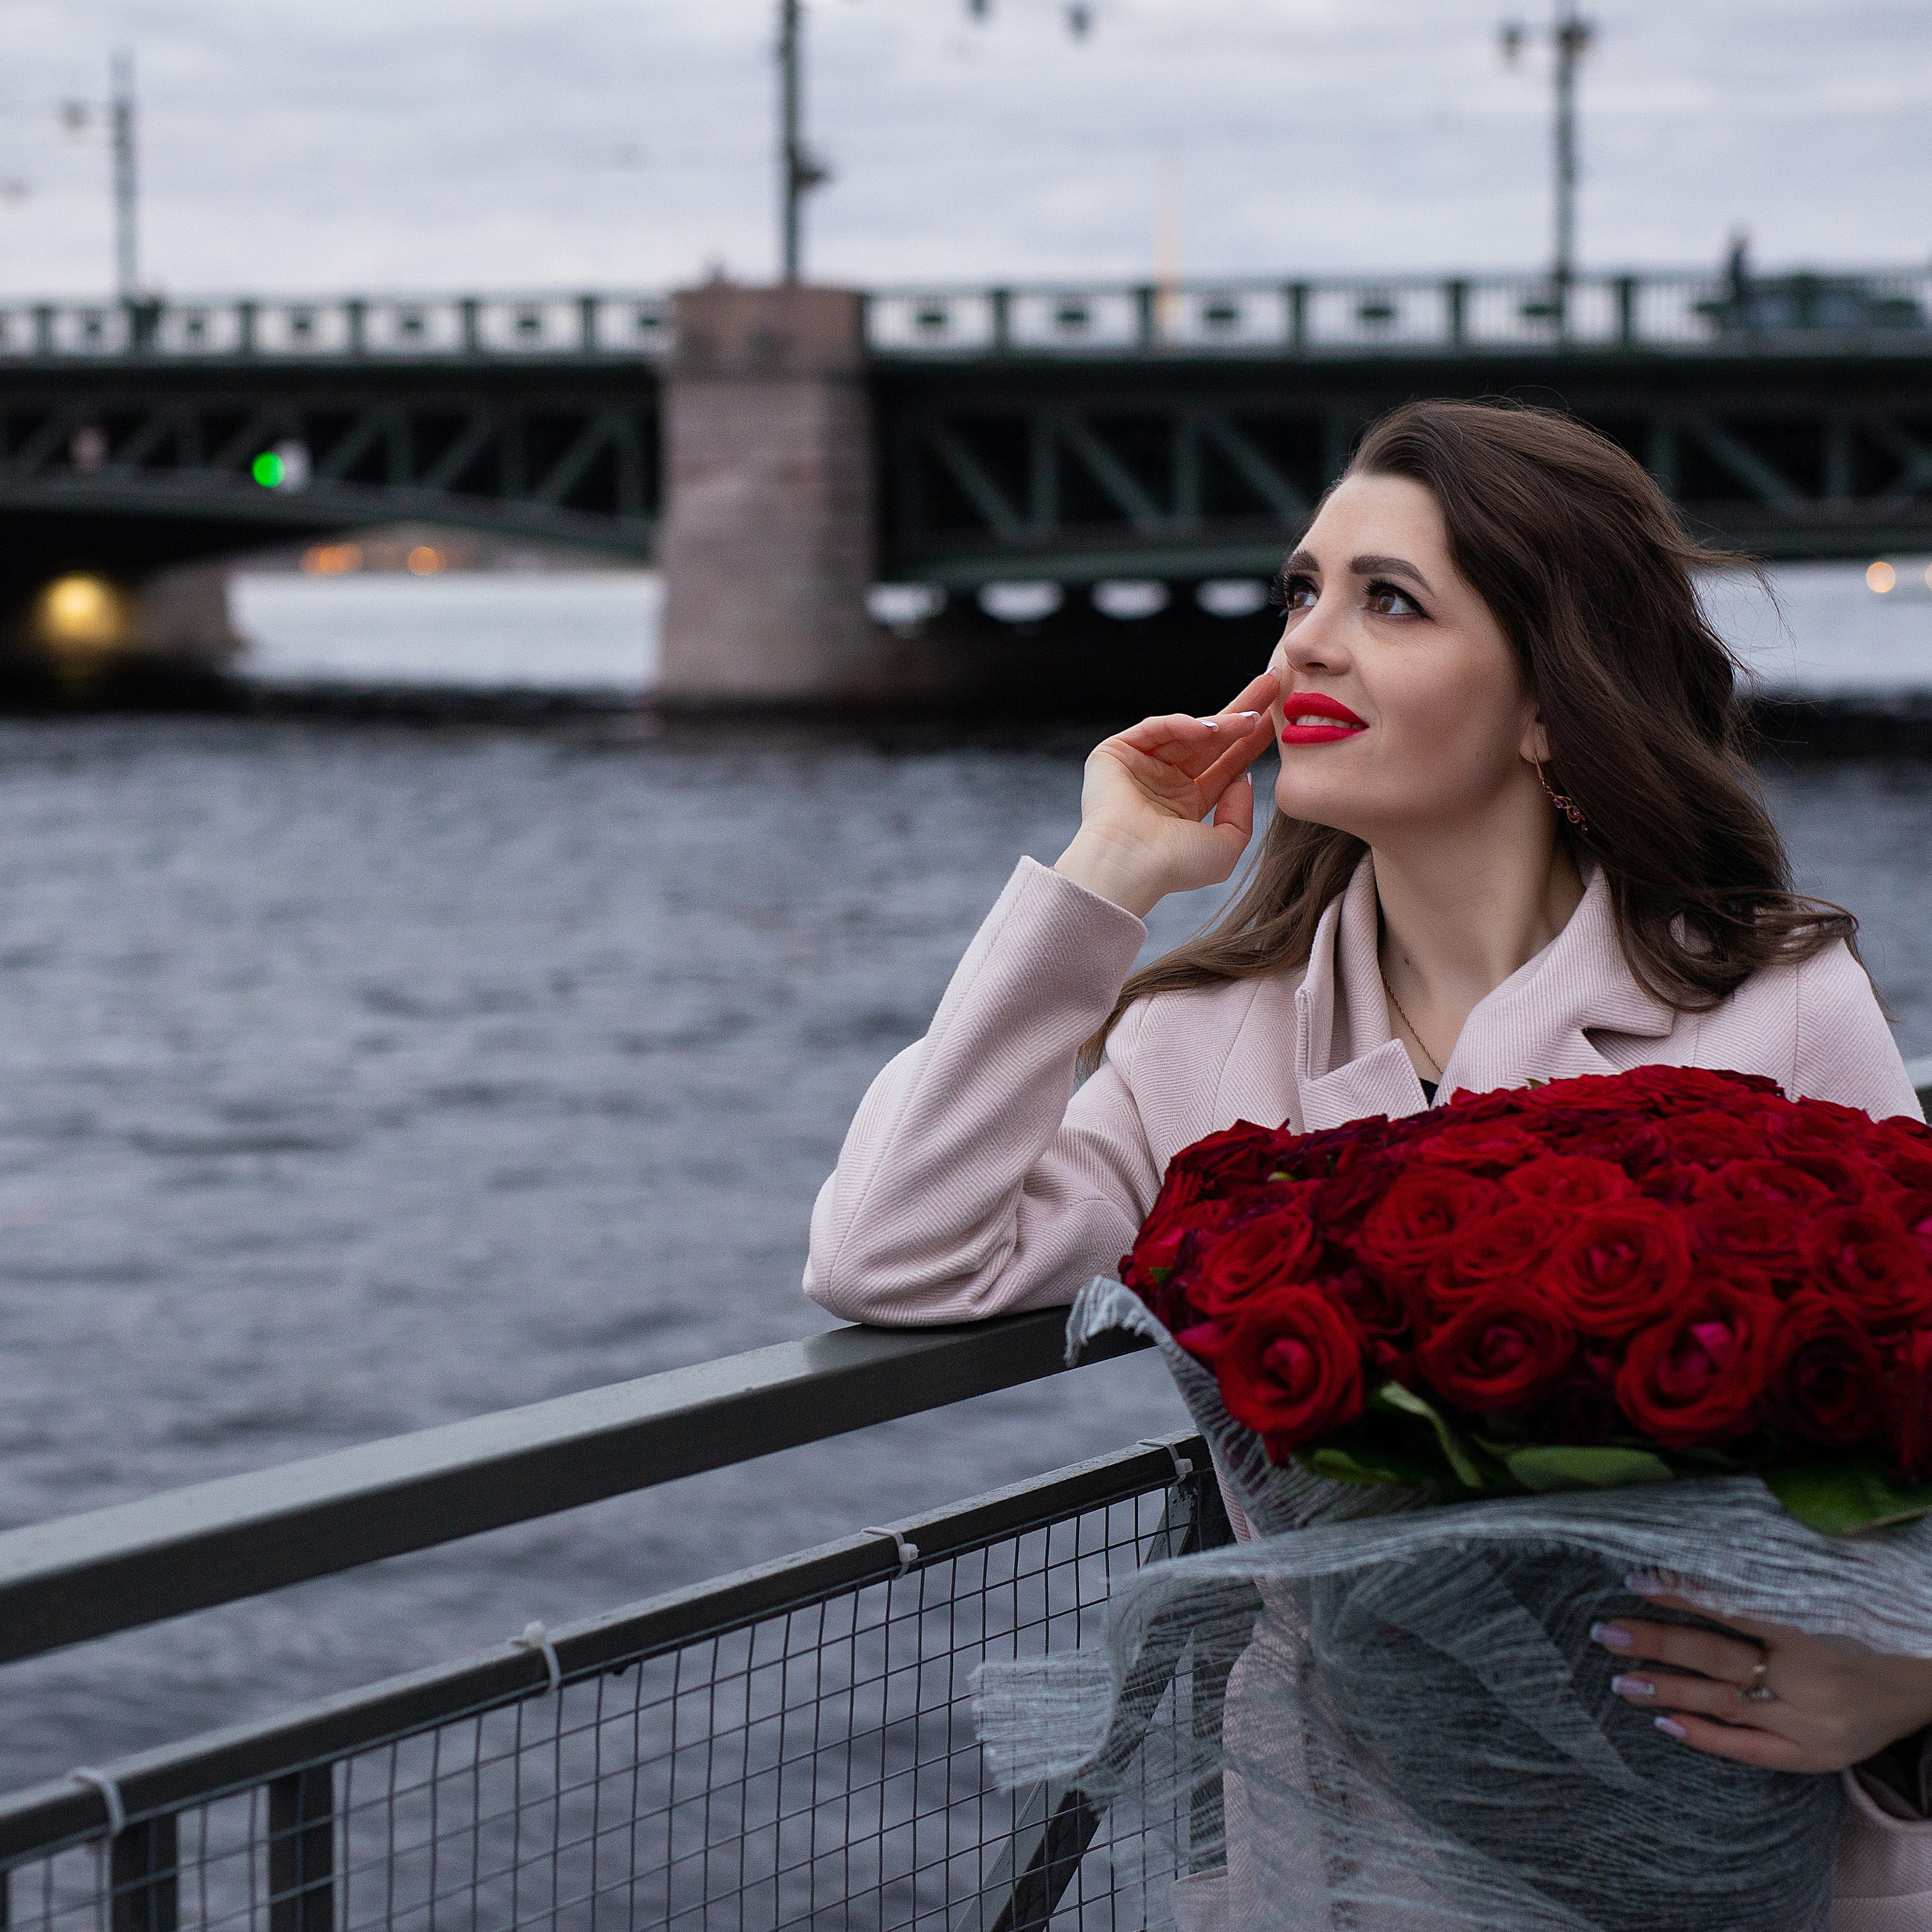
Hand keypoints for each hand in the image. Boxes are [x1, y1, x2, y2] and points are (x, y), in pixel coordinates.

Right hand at [1053, 671, 1280, 916]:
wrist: (1128, 865)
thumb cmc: (1172, 866)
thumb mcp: (1224, 849)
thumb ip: (1241, 817)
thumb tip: (1244, 779)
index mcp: (1186, 805)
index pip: (1225, 765)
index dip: (1251, 742)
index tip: (1277, 719)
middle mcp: (1164, 783)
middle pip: (1210, 740)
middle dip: (1241, 713)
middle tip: (1271, 686)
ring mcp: (1140, 766)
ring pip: (1186, 732)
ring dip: (1221, 721)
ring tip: (1250, 718)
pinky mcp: (1116, 754)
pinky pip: (1154, 729)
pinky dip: (1181, 723)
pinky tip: (1208, 727)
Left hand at [1593, 1578, 1931, 1773]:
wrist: (1925, 1682)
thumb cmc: (1864, 1627)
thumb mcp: (1825, 1595)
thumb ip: (1766, 1583)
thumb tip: (1693, 1551)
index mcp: (1811, 1627)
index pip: (1733, 1607)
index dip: (1683, 1594)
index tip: (1635, 1580)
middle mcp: (1808, 1677)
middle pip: (1719, 1657)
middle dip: (1659, 1643)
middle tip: (1606, 1633)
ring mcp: (1810, 1722)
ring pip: (1726, 1704)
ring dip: (1669, 1690)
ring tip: (1620, 1679)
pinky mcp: (1814, 1757)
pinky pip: (1751, 1751)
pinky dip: (1706, 1737)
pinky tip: (1665, 1724)